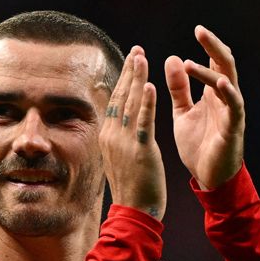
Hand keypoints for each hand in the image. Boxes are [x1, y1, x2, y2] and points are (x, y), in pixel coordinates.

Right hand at [99, 46, 166, 220]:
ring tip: (142, 57)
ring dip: (137, 79)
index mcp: (108, 136)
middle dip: (129, 71)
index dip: (123, 79)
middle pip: (120, 96)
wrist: (135, 211)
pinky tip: (151, 85)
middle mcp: (112, 135)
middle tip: (136, 49)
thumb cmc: (132, 187)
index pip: (115, 101)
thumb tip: (118, 125)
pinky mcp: (140, 150)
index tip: (130, 60)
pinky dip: (147, 103)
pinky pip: (144, 122)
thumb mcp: (120, 158)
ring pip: (131, 104)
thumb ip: (119, 138)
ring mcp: (125, 142)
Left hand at [164, 26, 245, 189]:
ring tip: (190, 64)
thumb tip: (172, 58)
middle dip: (214, 46)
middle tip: (200, 30)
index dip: (208, 45)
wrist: (209, 178)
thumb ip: (179, 88)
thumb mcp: (183, 113)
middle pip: (225, 64)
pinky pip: (235, 106)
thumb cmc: (199, 145)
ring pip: (229, 82)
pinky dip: (229, 93)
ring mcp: (231, 112)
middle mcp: (225, 98)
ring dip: (211, 71)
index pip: (214, 62)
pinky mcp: (233, 128)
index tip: (197, 29)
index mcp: (213, 93)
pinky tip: (221, 83)